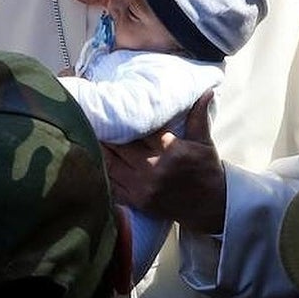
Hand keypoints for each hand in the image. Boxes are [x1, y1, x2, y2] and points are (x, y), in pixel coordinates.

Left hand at [103, 91, 225, 233]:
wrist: (211, 206)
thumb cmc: (207, 170)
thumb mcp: (204, 142)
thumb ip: (198, 117)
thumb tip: (206, 91)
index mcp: (172, 150)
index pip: (140, 129)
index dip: (124, 118)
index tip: (111, 106)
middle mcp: (155, 168)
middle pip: (120, 145)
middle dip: (106, 131)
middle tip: (91, 117)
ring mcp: (144, 187)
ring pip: (111, 164)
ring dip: (99, 150)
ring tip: (87, 135)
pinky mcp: (138, 201)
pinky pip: (112, 184)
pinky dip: (102, 171)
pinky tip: (92, 160)